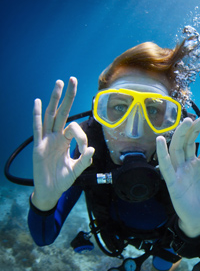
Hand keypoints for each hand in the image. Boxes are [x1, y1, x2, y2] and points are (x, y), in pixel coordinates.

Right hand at [32, 77, 94, 210]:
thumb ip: (84, 160)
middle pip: (62, 112)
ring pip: (50, 116)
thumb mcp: (77, 170)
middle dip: (68, 97)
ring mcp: (46, 140)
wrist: (50, 191)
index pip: (74, 128)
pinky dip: (37, 115)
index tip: (84, 149)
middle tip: (73, 79)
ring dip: (54, 100)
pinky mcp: (38, 146)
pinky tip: (37, 102)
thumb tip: (92, 149)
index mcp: (66, 141)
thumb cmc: (63, 180)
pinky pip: (37, 128)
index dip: (81, 136)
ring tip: (58, 84)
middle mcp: (56, 137)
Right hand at [156, 115, 199, 237]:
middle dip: (195, 128)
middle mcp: (189, 164)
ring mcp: (180, 172)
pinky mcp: (173, 182)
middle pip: (188, 141)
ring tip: (186, 121)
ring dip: (181, 134)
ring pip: (177, 149)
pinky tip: (160, 140)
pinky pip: (166, 167)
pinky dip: (162, 154)